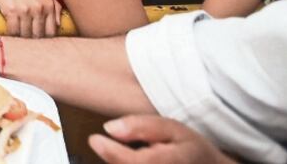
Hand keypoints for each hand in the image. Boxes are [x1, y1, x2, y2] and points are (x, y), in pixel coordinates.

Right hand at [0, 0, 60, 37]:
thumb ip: (55, 7)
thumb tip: (58, 24)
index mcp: (48, 4)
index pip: (51, 31)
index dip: (45, 36)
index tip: (38, 34)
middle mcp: (39, 8)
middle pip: (38, 34)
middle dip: (32, 36)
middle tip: (27, 33)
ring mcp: (25, 10)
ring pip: (25, 34)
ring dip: (21, 35)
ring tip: (18, 29)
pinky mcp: (12, 11)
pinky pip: (13, 30)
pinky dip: (11, 32)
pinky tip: (10, 27)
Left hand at [90, 115, 236, 163]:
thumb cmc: (192, 150)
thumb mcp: (172, 129)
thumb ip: (141, 126)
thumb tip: (109, 128)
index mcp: (171, 162)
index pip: (134, 162)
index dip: (110, 151)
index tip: (94, 139)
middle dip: (114, 158)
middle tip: (113, 145)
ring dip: (120, 162)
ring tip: (137, 155)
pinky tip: (132, 161)